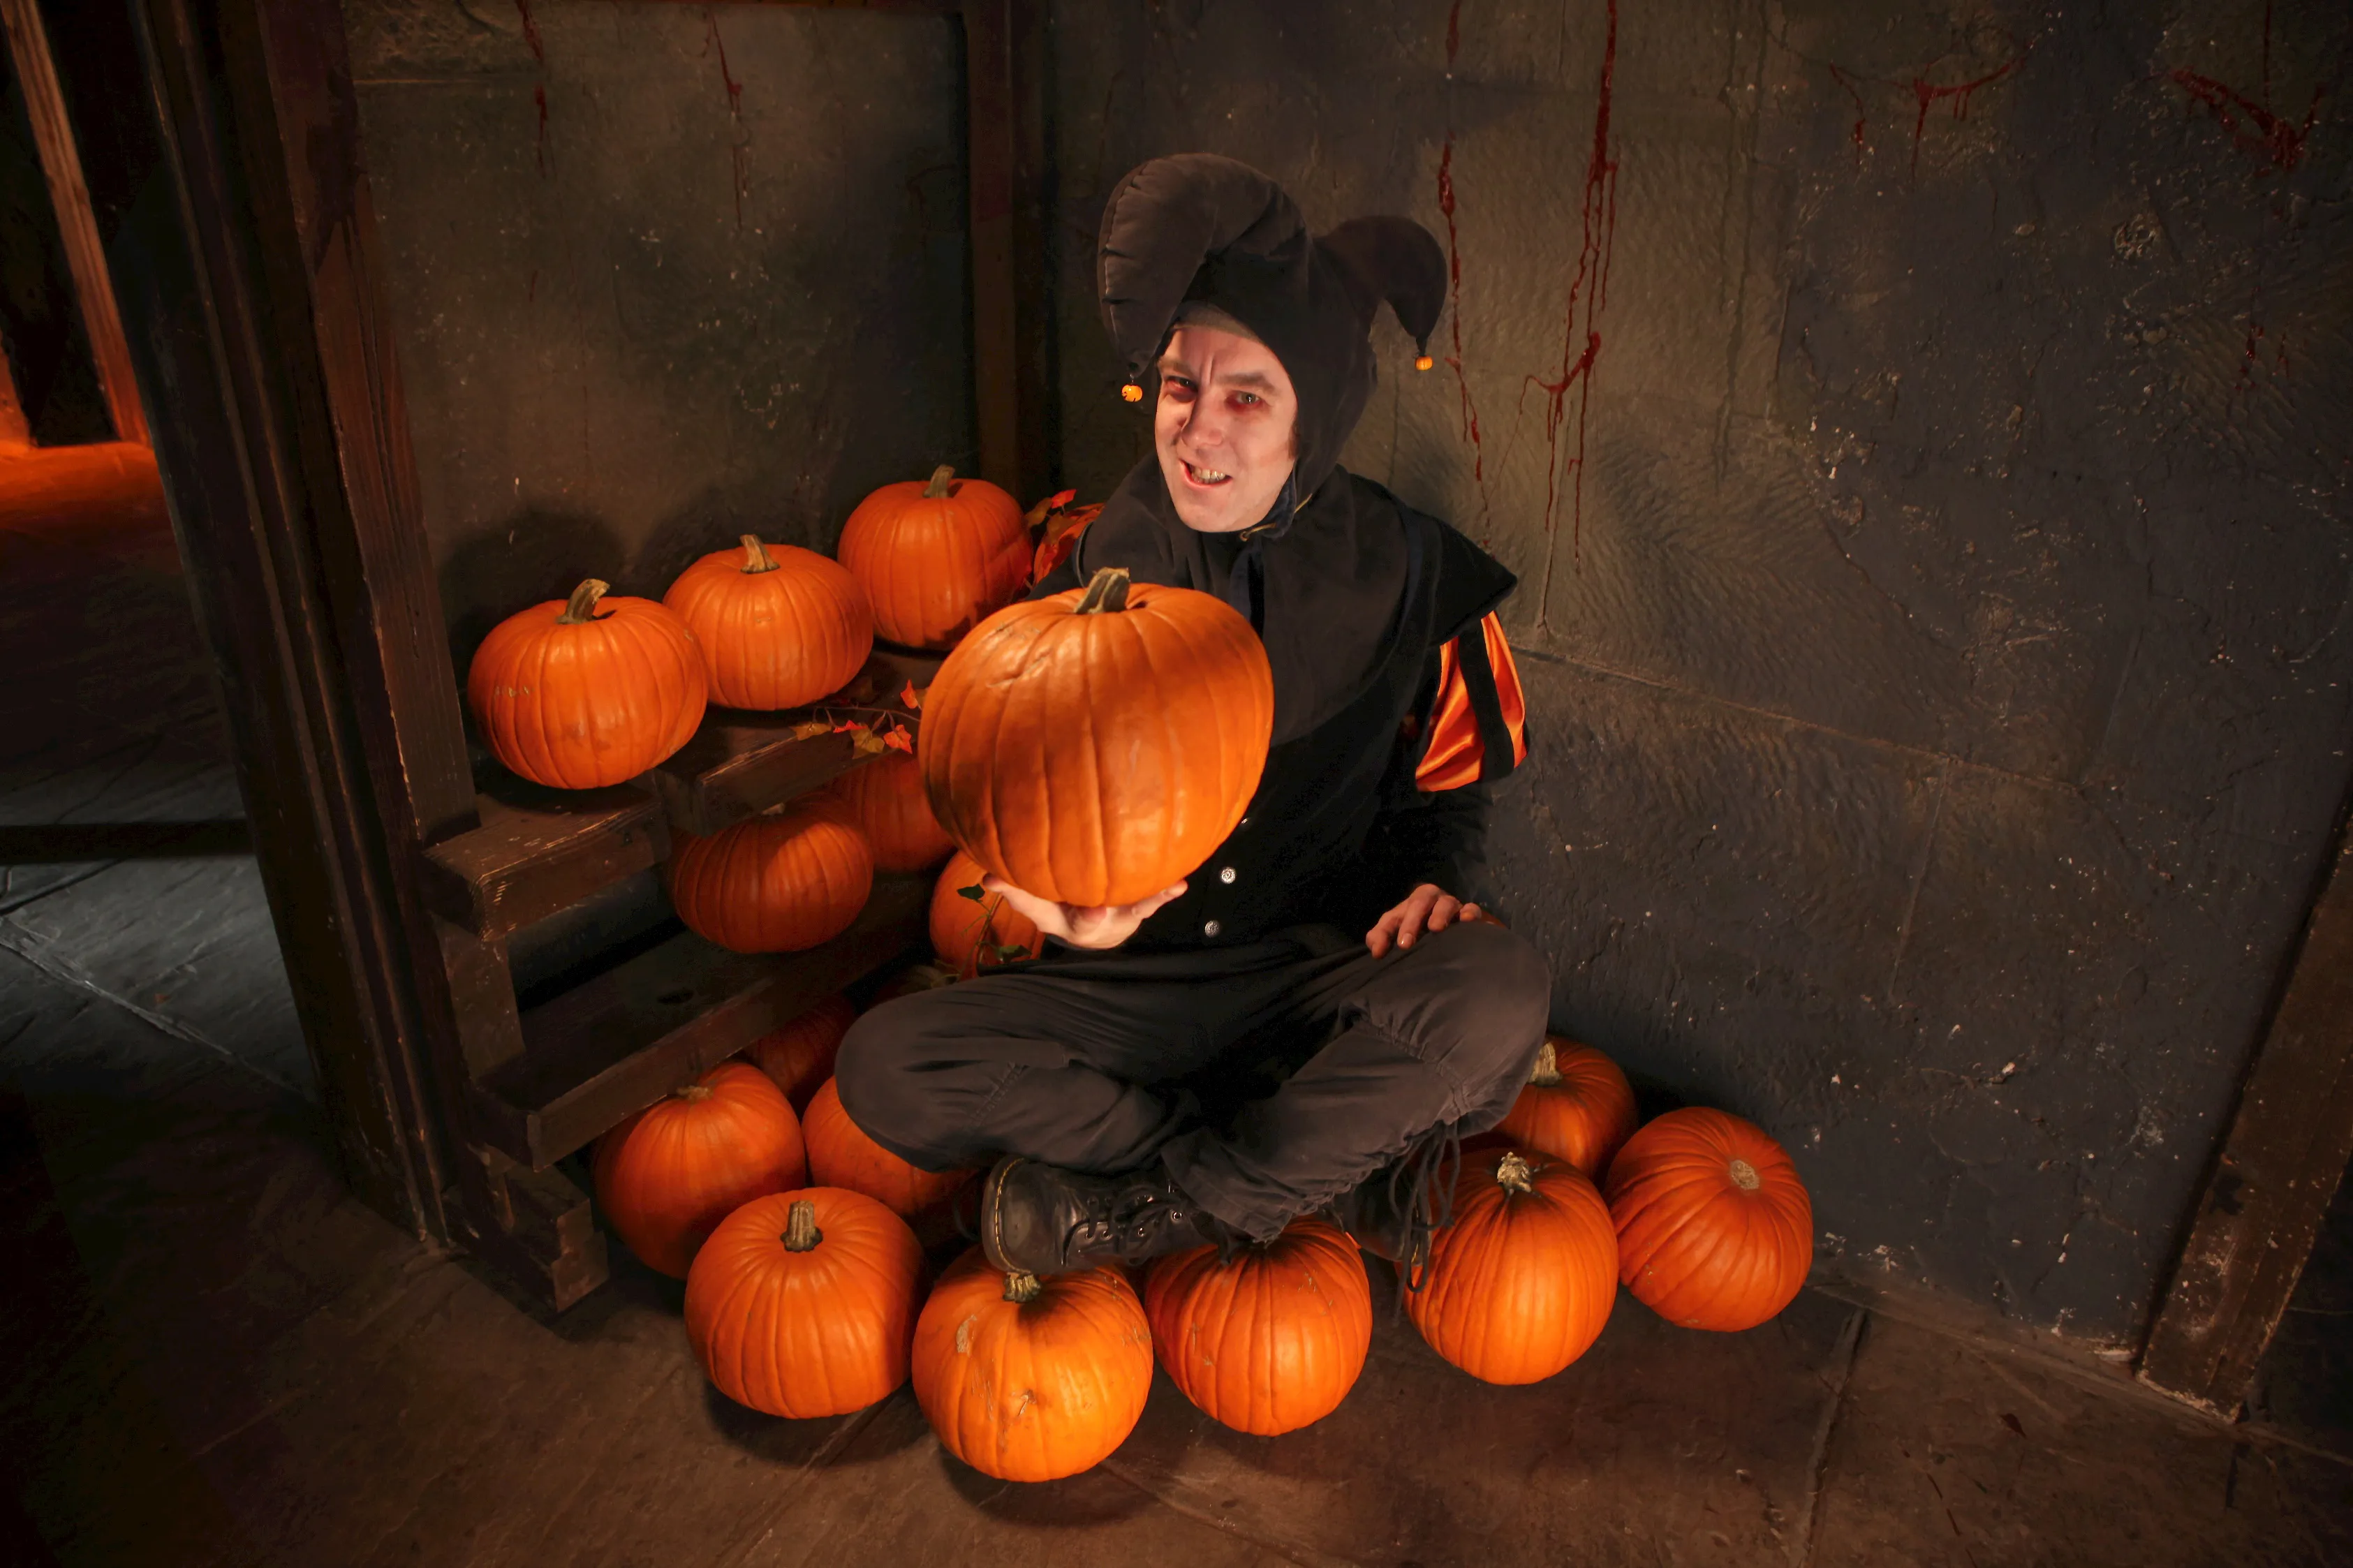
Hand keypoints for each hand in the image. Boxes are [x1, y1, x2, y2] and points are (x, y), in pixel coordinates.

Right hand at [981, 875, 1188, 951]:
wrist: (1101, 929)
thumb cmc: (1065, 906)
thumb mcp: (1038, 903)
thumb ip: (1016, 889)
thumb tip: (986, 877)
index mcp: (1060, 919)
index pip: (1041, 910)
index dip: (1027, 899)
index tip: (1014, 887)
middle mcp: (1090, 921)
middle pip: (1088, 922)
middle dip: (1091, 918)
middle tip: (1095, 913)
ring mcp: (1119, 915)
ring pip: (1132, 909)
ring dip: (1148, 901)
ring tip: (1169, 890)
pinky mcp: (1139, 906)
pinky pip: (1153, 899)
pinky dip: (1166, 892)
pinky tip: (1181, 884)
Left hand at [1366, 883, 1485, 956]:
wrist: (1455, 928)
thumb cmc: (1421, 931)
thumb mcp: (1398, 933)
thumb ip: (1381, 939)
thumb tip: (1376, 951)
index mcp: (1408, 908)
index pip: (1392, 916)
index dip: (1384, 932)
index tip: (1380, 952)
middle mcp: (1430, 902)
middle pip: (1419, 902)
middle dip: (1411, 921)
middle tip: (1406, 943)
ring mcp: (1451, 906)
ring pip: (1445, 903)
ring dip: (1439, 914)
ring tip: (1436, 929)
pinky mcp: (1470, 914)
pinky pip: (1472, 909)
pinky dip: (1470, 913)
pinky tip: (1467, 921)